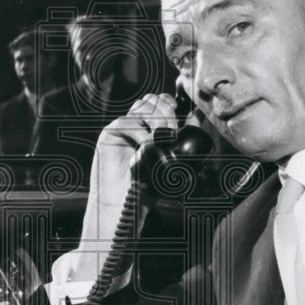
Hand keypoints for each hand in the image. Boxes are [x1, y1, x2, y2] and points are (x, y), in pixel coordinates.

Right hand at [91, 92, 179, 207]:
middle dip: (165, 111)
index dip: (169, 103)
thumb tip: (195, 124)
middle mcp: (136, 124)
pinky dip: (139, 132)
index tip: (179, 112)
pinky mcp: (109, 135)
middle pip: (151, 100)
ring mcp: (123, 128)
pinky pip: (125, 122)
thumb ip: (176, 145)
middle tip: (172, 130)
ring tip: (161, 138)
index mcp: (150, 128)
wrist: (122, 204)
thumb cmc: (145, 187)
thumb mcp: (166, 164)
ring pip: (140, 107)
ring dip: (154, 119)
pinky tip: (146, 144)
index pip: (160, 102)